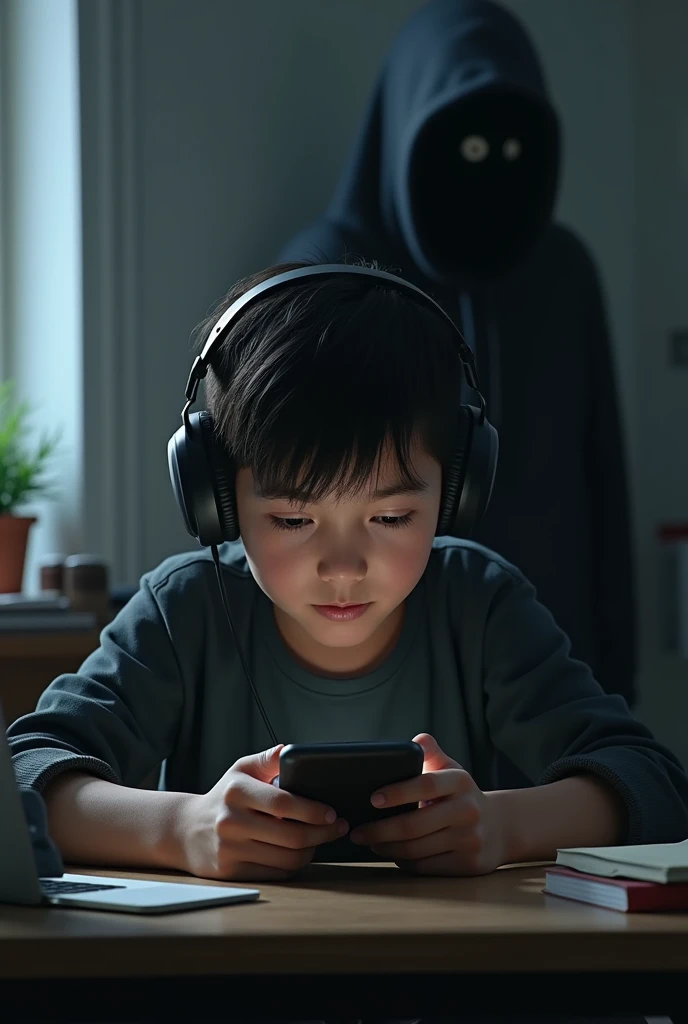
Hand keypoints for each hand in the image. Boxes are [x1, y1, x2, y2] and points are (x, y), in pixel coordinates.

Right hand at [177, 744, 348, 880]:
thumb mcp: (240, 770)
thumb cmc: (222, 796)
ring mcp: (229, 849)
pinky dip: (293, 865)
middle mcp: (231, 821)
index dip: (313, 811)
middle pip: (291, 835)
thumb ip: (268, 759)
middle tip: (337, 828)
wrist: (185, 829)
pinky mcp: (231, 871)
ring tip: (319, 840)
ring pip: (287, 858)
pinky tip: (299, 853)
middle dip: (322, 833)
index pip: (284, 803)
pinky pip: (275, 873)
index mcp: (237, 791)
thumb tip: (291, 750)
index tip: (331, 812)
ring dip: (311, 851)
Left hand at [349, 733, 505, 875]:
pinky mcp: (469, 863)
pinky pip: (426, 866)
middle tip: (357, 831)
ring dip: (387, 848)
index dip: (398, 792)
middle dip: (380, 830)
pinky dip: (403, 860)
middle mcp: (468, 810)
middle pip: (414, 825)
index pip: (426, 785)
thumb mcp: (450, 769)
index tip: (372, 799)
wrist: (499, 827)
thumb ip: (431, 753)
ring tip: (370, 842)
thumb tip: (416, 740)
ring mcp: (470, 839)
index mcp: (460, 781)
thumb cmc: (461, 795)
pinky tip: (392, 853)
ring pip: (417, 849)